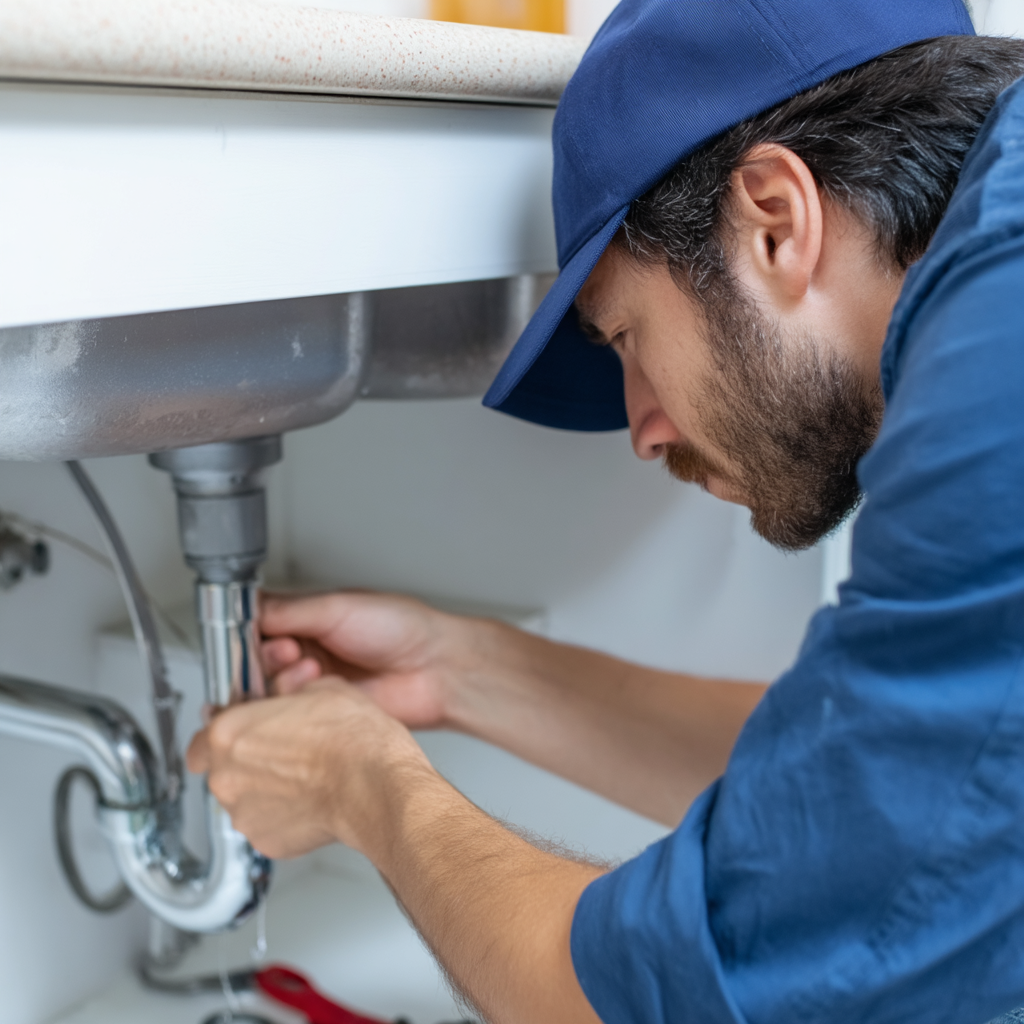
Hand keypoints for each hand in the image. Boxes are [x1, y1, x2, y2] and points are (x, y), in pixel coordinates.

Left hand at [186, 677, 431, 858]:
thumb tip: (291, 696)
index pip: (202, 736)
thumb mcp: (320, 688)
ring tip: (304, 777)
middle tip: (283, 751)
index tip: (244, 730)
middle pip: (222, 768)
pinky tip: (311, 799)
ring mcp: (245, 814)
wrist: (377, 785)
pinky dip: (283, 815)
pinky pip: (267, 824)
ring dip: (265, 790)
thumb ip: (288, 694)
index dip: (226, 731)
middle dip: (248, 761)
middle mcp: (227, 777)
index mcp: (229, 733)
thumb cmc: (353, 740)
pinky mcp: (267, 842)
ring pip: (245, 799)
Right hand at [260, 592, 465, 729]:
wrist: (437, 669)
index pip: (258, 626)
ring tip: (312, 672)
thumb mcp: (339, 607)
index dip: (251, 633)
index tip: (258, 636)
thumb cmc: (403, 628)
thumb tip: (250, 609)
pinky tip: (317, 694)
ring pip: (270, 690)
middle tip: (289, 653)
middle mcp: (308, 651)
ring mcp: (314, 684)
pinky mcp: (323, 714)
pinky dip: (297, 706)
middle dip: (267, 658)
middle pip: (257, 662)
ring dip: (284, 682)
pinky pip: (291, 716)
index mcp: (308, 619)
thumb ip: (290, 610)